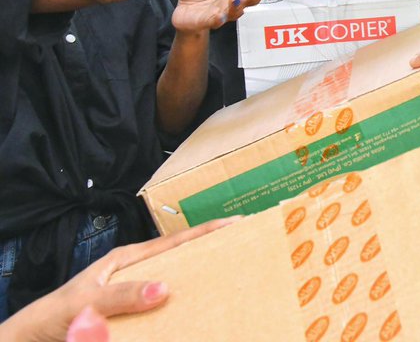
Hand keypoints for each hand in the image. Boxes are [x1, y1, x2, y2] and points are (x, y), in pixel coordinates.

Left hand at [1, 220, 235, 341]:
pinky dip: (178, 311)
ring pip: (172, 285)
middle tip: (242, 249)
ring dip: (196, 286)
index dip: (206, 231)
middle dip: (209, 253)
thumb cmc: (54, 316)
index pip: (173, 242)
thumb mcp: (88, 301)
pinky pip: (162, 311)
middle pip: (179, 260)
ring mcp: (132, 294)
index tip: (235, 222)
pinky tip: (192, 319)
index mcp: (126, 259)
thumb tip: (164, 288)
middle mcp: (133, 273)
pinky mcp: (131, 317)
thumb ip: (122, 295)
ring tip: (227, 285)